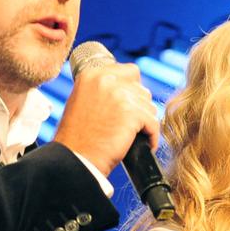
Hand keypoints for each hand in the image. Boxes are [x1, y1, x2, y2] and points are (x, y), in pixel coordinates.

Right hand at [52, 60, 158, 176]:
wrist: (76, 158)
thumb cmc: (79, 136)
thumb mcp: (83, 100)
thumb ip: (103, 89)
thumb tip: (131, 87)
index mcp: (92, 74)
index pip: (130, 72)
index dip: (133, 91)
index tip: (129, 108)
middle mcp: (106, 79)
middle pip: (142, 90)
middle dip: (139, 108)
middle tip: (130, 126)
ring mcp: (119, 95)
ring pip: (149, 106)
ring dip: (145, 123)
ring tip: (132, 136)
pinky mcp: (132, 113)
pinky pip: (153, 123)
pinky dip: (152, 136)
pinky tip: (144, 144)